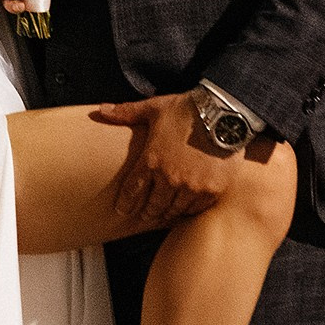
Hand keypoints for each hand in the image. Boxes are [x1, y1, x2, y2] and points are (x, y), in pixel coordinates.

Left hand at [93, 89, 291, 225]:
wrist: (224, 113)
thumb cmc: (186, 109)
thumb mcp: (154, 108)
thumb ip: (127, 112)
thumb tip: (100, 110)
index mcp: (151, 160)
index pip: (132, 190)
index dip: (126, 204)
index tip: (122, 211)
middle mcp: (170, 178)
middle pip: (154, 205)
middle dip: (148, 212)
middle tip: (146, 216)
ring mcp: (192, 186)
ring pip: (175, 210)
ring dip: (169, 212)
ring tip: (166, 214)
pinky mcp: (212, 190)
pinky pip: (197, 208)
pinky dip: (190, 210)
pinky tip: (188, 209)